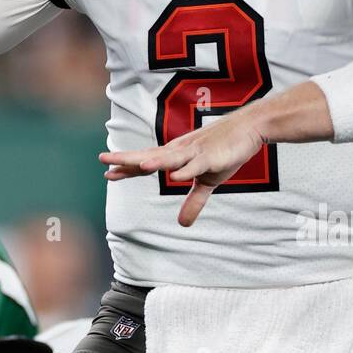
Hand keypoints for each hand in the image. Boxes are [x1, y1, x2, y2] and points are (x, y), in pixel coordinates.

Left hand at [99, 108, 265, 226]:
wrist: (249, 128)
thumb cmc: (225, 151)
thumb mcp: (208, 181)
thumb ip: (194, 201)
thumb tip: (182, 224)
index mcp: (176, 156)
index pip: (147, 162)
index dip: (127, 168)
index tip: (107, 173)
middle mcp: (180, 151)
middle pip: (150, 156)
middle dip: (127, 159)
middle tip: (103, 159)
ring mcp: (195, 153)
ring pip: (170, 159)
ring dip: (153, 163)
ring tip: (137, 167)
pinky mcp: (212, 157)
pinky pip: (196, 165)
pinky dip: (186, 171)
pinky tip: (174, 177)